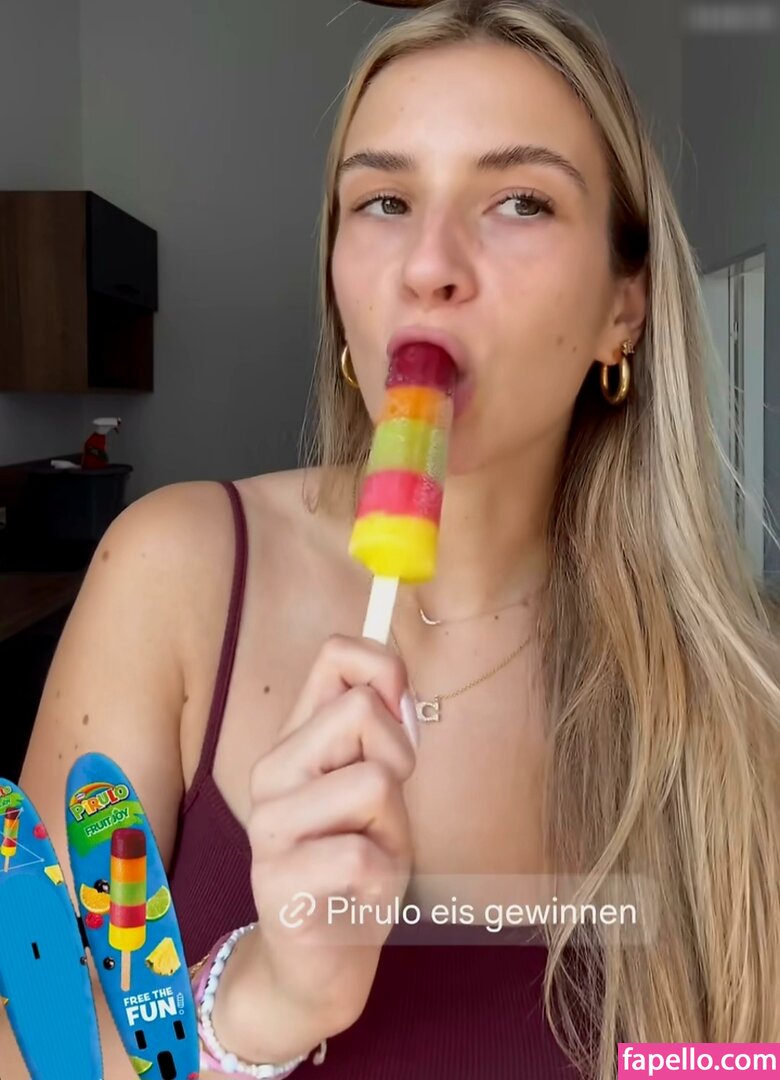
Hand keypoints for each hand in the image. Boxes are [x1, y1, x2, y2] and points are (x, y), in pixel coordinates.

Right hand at [244, 633, 417, 1029]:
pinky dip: (383, 877)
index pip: (334, 655)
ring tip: (370, 854)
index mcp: (294, 740)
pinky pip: (363, 855)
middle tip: (382, 811)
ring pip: (372, 781)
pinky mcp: (278, 883)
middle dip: (399, 757)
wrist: (319, 963)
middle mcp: (271, 772)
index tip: (401, 713)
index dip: (384, 669)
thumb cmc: (355, 867)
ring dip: (393, 827)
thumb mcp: (377, 789)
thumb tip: (394, 680)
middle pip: (360, 710)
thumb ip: (380, 734)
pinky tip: (359, 894)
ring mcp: (269, 828)